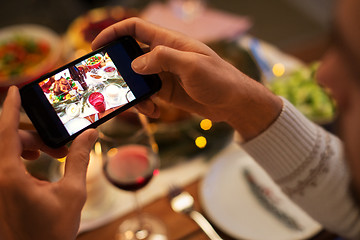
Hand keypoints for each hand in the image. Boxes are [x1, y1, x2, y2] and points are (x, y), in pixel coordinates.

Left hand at [0, 86, 97, 239]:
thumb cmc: (51, 231)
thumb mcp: (72, 192)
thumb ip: (80, 159)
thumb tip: (90, 135)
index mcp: (9, 175)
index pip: (6, 131)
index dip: (10, 107)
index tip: (15, 90)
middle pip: (10, 140)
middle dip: (36, 136)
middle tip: (61, 147)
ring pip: (8, 152)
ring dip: (30, 147)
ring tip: (55, 155)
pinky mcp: (2, 191)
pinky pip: (7, 164)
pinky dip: (23, 159)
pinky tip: (41, 166)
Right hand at [92, 17, 281, 139]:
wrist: (233, 103)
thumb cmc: (219, 79)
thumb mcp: (192, 66)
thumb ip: (163, 59)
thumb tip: (135, 64)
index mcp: (170, 42)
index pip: (136, 29)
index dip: (115, 32)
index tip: (97, 44)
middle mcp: (164, 56)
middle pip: (132, 55)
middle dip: (119, 68)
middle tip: (110, 82)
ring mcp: (165, 75)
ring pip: (137, 79)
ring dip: (133, 91)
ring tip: (140, 104)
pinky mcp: (167, 92)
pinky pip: (147, 95)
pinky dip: (145, 104)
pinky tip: (154, 113)